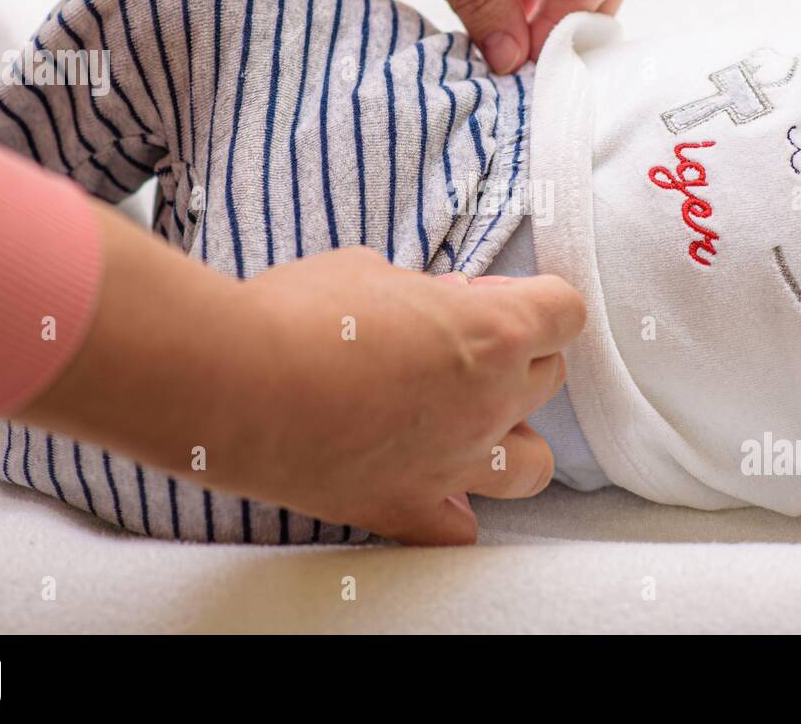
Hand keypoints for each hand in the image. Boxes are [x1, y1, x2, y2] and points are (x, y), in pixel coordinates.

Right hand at [23, 206, 584, 545]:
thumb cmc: (296, 313)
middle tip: (466, 346)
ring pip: (534, 465)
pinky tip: (432, 485)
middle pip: (550, 378)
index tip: (503, 298)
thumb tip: (425, 302)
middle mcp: (492, 401)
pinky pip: (462, 529)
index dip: (539, 301)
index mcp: (493, 331)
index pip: (566, 312)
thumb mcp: (366, 270)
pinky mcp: (409, 507)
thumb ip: (417, 291)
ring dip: (515, 438)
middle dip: (520, 356)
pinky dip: (456, 509)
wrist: (234, 382)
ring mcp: (457, 463)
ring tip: (474, 422)